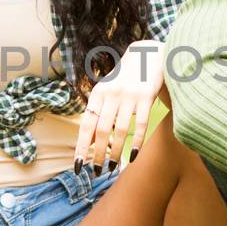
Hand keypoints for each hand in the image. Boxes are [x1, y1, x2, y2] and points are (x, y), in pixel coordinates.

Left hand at [74, 41, 162, 172]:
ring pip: (120, 130)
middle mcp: (111, 94)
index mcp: (98, 93)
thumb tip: (89, 141)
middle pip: (102, 130)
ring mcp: (129, 95)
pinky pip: (140, 123)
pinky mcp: (147, 96)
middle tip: (98, 171)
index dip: (81, 147)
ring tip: (114, 167)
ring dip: (116, 151)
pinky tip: (133, 156)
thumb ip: (99, 111)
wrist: (148, 53)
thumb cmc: (125, 77)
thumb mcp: (107, 90)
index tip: (78, 165)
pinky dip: (136, 142)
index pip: (86, 125)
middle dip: (99, 154)